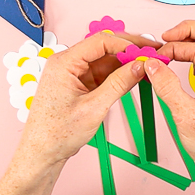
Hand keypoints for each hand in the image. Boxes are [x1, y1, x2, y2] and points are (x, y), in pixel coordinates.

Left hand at [0, 33, 150, 194]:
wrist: (42, 153)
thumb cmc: (56, 133)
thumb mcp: (94, 108)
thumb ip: (119, 84)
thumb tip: (139, 66)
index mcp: (64, 63)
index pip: (99, 42)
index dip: (126, 43)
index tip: (145, 49)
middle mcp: (67, 63)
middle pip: (103, 47)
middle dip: (128, 49)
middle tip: (152, 51)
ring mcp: (74, 73)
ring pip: (105, 60)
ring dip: (126, 61)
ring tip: (148, 64)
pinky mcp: (80, 83)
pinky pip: (103, 72)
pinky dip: (119, 73)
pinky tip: (134, 75)